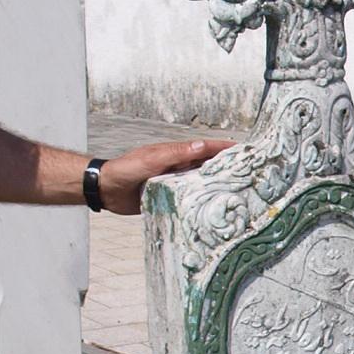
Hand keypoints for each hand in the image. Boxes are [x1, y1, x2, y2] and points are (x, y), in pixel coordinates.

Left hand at [94, 138, 233, 215]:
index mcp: (175, 153)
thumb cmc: (125, 170)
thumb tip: (201, 146)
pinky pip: (188, 198)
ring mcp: (173, 182)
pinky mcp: (168, 197)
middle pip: (206, 165)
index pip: (205, 148)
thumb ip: (175, 154)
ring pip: (199, 182)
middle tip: (247, 172)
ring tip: (236, 191)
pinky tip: (211, 207)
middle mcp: (177, 166)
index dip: (224, 147)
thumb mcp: (152, 159)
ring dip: (215, 185)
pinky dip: (200, 200)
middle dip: (225, 166)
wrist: (106, 189)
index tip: (244, 149)